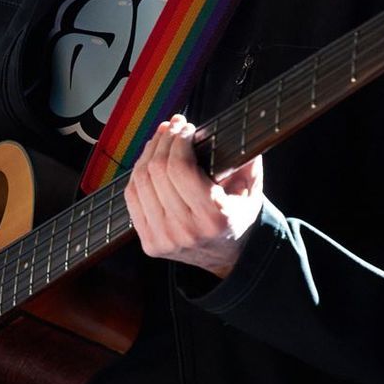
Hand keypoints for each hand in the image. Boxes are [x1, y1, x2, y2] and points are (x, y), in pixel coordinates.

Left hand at [124, 115, 263, 277]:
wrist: (227, 257)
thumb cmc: (237, 218)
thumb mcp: (251, 190)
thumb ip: (247, 161)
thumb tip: (239, 130)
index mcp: (214, 217)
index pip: (180, 169)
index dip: (178, 141)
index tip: (186, 128)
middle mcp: (186, 231)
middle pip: (157, 171)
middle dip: (164, 141)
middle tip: (173, 127)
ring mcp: (164, 239)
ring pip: (141, 182)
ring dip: (148, 153)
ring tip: (161, 139)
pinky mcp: (149, 243)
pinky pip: (132, 198)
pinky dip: (138, 174)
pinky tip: (149, 161)